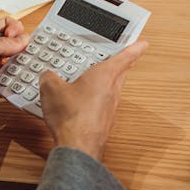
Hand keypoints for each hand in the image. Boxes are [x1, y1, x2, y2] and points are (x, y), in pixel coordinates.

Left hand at [0, 17, 28, 110]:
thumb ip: (0, 44)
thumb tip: (22, 40)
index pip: (5, 26)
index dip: (14, 29)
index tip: (15, 37)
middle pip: (13, 46)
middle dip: (23, 49)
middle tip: (31, 54)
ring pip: (14, 66)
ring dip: (22, 68)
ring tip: (28, 70)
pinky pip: (8, 85)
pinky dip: (16, 85)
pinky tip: (21, 84)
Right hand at [39, 40, 148, 160]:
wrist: (77, 146)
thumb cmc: (71, 117)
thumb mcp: (51, 89)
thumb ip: (49, 77)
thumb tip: (47, 76)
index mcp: (104, 75)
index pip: (125, 57)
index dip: (134, 48)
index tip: (143, 43)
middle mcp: (112, 90)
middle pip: (121, 73)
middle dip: (120, 64)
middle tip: (118, 58)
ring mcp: (110, 107)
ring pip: (112, 88)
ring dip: (106, 82)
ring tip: (91, 77)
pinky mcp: (103, 120)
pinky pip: (102, 103)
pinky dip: (96, 98)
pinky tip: (81, 100)